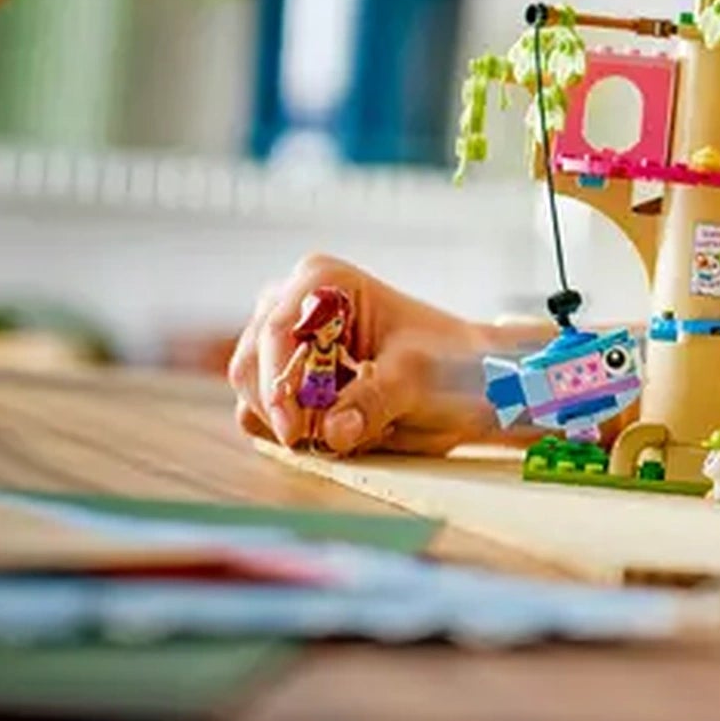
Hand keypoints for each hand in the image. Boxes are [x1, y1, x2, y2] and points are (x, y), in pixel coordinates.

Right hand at [229, 254, 505, 457]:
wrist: (467, 381)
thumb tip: (333, 430)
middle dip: (282, 408)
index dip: (278, 384)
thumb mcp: (418, 379)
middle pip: (253, 362)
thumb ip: (374, 401)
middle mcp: (294, 304)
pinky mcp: (285, 379)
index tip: (294, 430)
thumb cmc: (448, 364)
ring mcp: (285, 342)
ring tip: (348, 428)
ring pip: (252, 391)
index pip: (277, 331)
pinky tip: (338, 428)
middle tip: (320, 439)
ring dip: (289, 421)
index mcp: (325, 281)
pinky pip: (262, 413)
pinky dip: (292, 430)